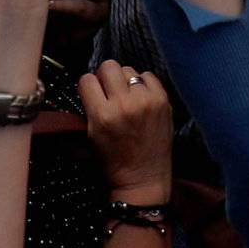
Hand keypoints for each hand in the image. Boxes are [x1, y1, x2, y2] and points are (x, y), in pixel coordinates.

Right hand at [79, 60, 173, 199]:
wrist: (144, 181)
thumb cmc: (113, 163)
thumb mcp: (89, 137)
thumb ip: (85, 109)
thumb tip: (85, 85)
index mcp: (102, 116)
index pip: (86, 79)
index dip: (88, 87)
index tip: (92, 96)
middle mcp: (124, 105)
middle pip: (108, 66)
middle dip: (105, 78)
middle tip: (109, 93)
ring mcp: (146, 101)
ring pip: (128, 69)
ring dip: (125, 81)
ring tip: (127, 98)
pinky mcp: (163, 101)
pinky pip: (148, 76)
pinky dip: (143, 84)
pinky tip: (141, 99)